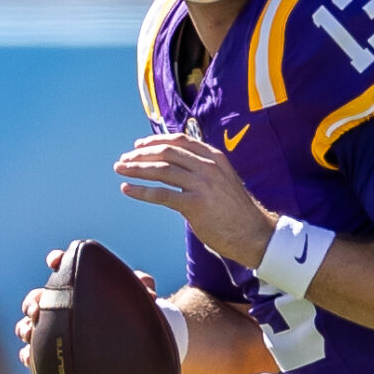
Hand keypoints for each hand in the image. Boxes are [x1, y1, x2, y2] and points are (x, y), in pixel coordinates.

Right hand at [17, 248, 157, 370]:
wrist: (136, 351)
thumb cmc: (136, 318)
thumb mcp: (142, 301)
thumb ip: (143, 289)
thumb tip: (147, 289)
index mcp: (80, 286)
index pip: (64, 267)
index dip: (57, 261)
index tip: (56, 262)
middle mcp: (64, 307)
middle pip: (38, 298)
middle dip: (34, 300)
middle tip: (38, 308)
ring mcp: (55, 331)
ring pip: (29, 325)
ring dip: (26, 326)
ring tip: (30, 331)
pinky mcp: (52, 357)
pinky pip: (33, 355)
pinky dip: (28, 354)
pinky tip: (30, 358)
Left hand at [112, 133, 274, 267]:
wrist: (254, 233)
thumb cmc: (236, 211)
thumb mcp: (223, 180)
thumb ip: (203, 171)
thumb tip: (177, 169)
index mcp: (214, 157)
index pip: (179, 141)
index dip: (156, 141)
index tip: (139, 145)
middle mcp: (207, 167)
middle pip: (166, 152)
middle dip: (141, 154)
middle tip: (123, 160)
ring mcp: (202, 184)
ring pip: (161, 170)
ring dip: (136, 168)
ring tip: (120, 170)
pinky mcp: (195, 205)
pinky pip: (161, 194)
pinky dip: (141, 191)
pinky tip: (127, 190)